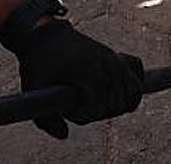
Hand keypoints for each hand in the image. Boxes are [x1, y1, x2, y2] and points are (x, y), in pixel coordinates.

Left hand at [10, 20, 143, 137]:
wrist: (45, 34)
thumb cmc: (37, 62)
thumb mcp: (33, 89)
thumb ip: (44, 119)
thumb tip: (65, 135)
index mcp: (88, 70)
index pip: (97, 108)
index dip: (80, 115)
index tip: (65, 108)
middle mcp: (106, 63)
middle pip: (116, 103)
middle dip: (98, 112)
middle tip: (78, 105)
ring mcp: (113, 59)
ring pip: (132, 92)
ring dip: (115, 105)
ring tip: (94, 102)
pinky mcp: (115, 57)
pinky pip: (136, 77)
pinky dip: (132, 89)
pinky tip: (116, 93)